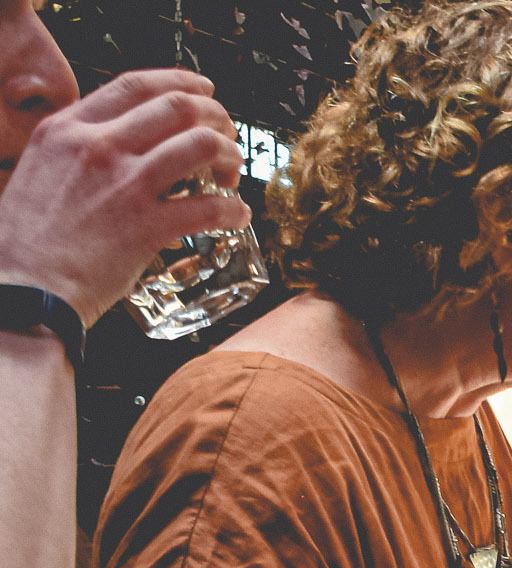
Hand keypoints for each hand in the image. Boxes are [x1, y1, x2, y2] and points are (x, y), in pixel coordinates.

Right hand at [0, 70, 247, 323]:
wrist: (23, 288)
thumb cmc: (27, 240)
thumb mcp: (40, 170)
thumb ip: (78, 150)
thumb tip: (120, 146)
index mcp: (66, 129)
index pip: (134, 85)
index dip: (180, 82)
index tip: (204, 91)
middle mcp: (97, 146)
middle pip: (178, 107)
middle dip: (215, 117)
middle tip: (226, 137)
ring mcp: (124, 184)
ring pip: (200, 145)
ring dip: (229, 154)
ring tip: (233, 173)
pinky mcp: (146, 226)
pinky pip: (208, 208)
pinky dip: (233, 209)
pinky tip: (238, 215)